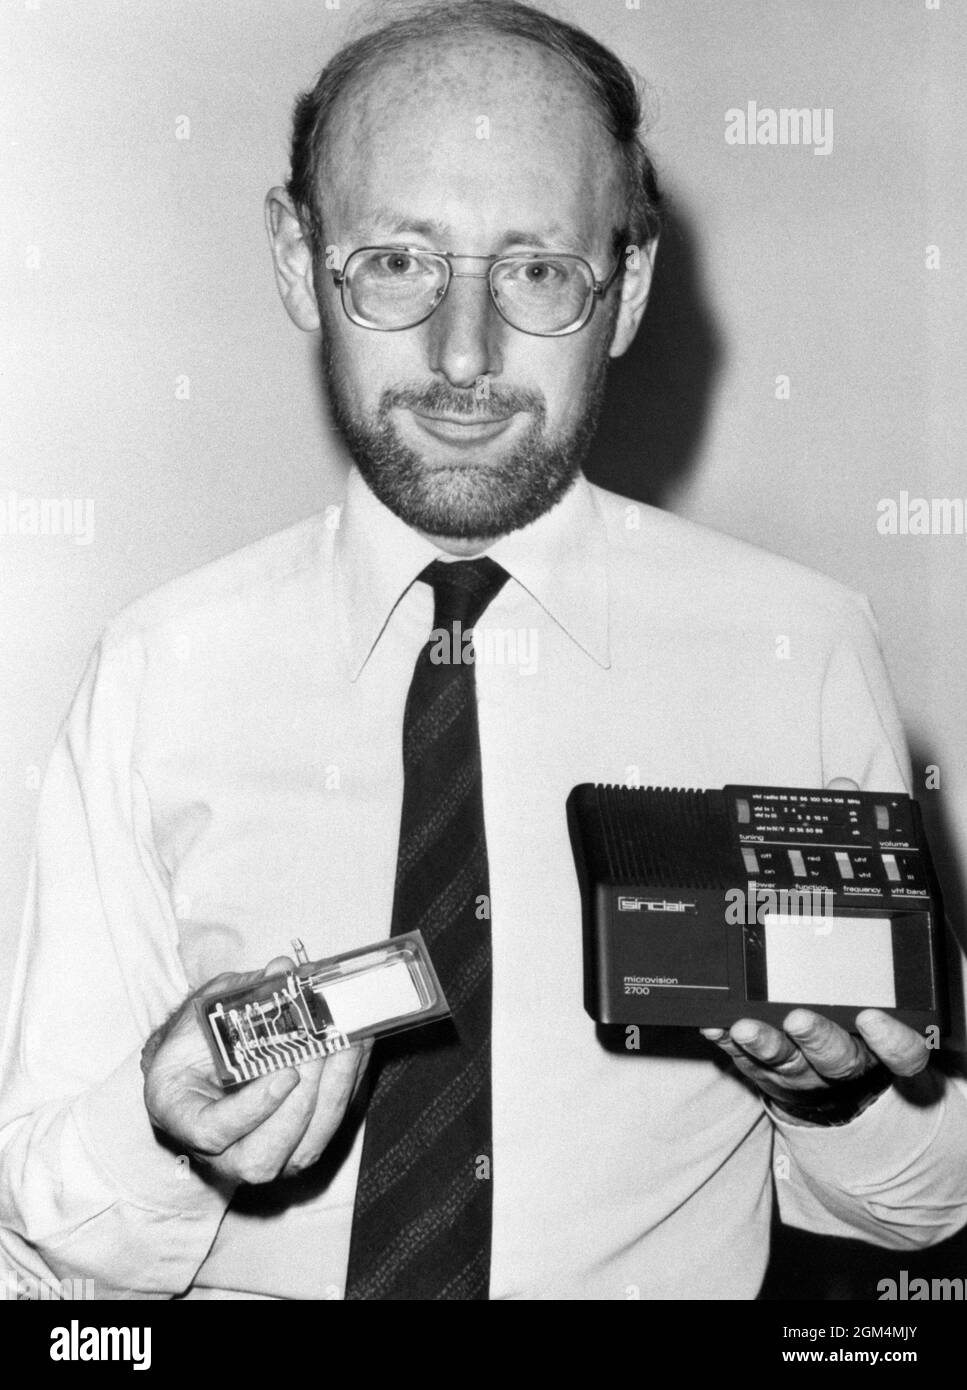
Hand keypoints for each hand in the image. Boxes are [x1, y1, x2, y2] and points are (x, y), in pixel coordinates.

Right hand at [142, 957, 371, 1183]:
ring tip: (347, 1044)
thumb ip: (240, 993)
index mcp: (181, 1116)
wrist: (202, 1064)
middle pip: (263, 1157)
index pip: (214, 1132)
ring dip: (333, 1094)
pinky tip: (357, 1049)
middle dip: (303, 1102)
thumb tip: (283, 970)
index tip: (286, 1072)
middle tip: (322, 1049)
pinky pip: (328, 1130)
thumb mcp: (204, 1011)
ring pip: (304, 1150)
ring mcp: (263, 1156)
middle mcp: (221, 1153)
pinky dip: (348, 1087)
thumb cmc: (197, 1040)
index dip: (254, 1107)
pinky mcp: (297, 1146)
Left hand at [701, 776, 929, 1118]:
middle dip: (820, 1038)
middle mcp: (848, 1049)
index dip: (896, 1041)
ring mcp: (804, 1062)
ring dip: (766, 1043)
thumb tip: (842, 788)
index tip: (878, 1018)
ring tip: (744, 1023)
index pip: (906, 1045)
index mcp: (885, 1023)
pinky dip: (729, 1042)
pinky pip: (745, 1060)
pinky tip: (713, 1024)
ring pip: (790, 1062)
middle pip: (842, 1056)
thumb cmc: (853, 969)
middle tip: (798, 1015)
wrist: (831, 1037)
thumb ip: (852, 854)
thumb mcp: (865, 915)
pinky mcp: (764, 1064)